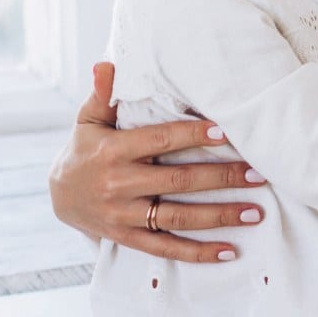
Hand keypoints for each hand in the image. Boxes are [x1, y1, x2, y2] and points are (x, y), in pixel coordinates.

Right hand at [48, 62, 265, 261]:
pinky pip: (167, 249)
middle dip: (221, 178)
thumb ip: (104, 95)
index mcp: (113, 151)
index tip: (225, 132)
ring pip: (178, 218)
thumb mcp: (89, 121)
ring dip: (220, 216)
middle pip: (178, 182)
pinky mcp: (129, 239)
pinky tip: (230, 252)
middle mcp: (119, 185)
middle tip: (258, 174)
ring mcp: (124, 216)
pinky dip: (199, 253)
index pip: (159, 141)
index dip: (192, 136)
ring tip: (255, 212)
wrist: (59, 196)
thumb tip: (109, 64)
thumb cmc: (85, 150)